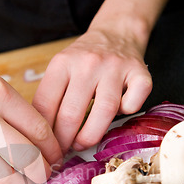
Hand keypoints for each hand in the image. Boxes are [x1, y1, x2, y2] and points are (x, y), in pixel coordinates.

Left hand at [32, 27, 151, 153]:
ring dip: (91, 136)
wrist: (116, 32)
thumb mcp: (61, 69)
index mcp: (62, 63)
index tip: (45, 146)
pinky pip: (133, 104)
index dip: (44, 133)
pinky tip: (119, 112)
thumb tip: (43, 138)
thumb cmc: (84, 60)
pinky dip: (126, 113)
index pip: (46, 105)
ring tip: (82, 143)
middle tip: (63, 151)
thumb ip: (51, 97)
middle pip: (72, 113)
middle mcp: (88, 63)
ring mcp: (116, 67)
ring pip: (104, 112)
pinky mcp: (140, 73)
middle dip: (64, 141)